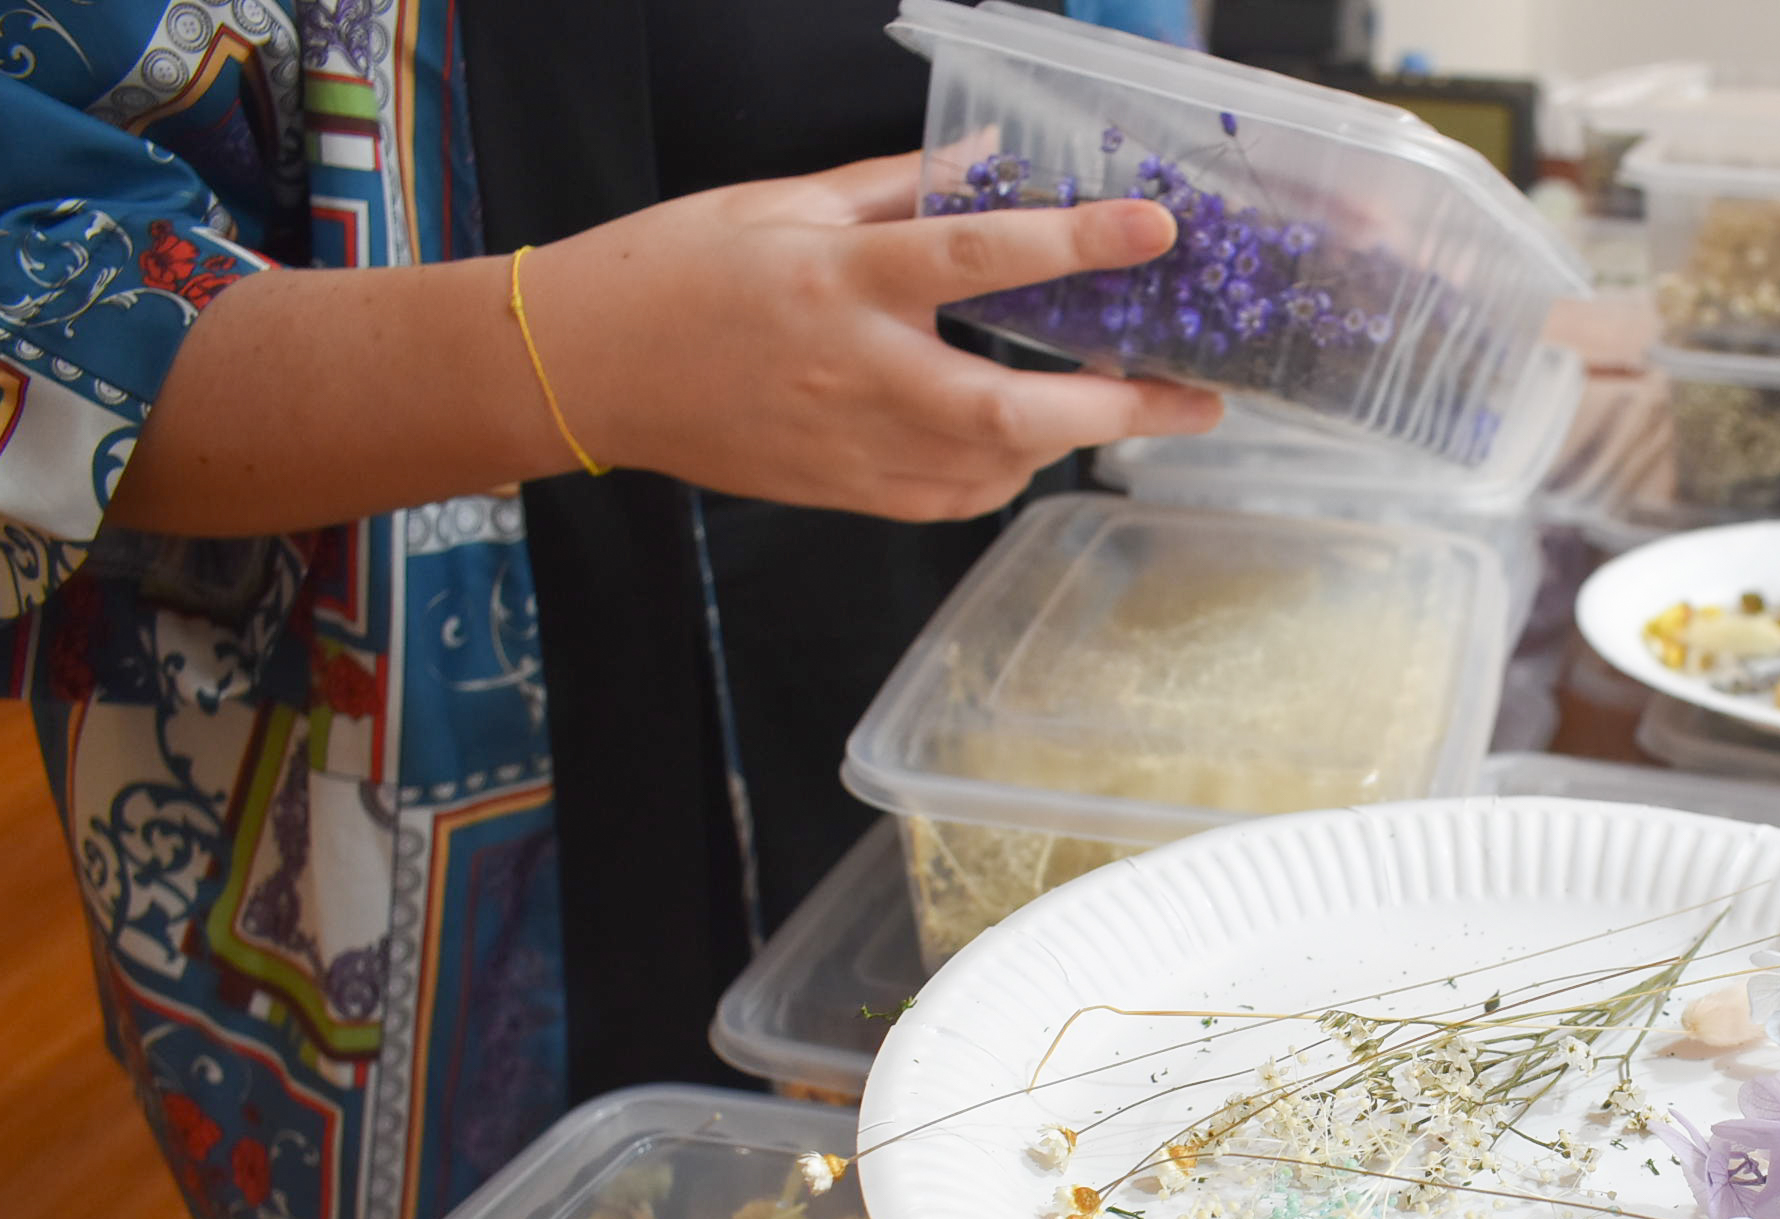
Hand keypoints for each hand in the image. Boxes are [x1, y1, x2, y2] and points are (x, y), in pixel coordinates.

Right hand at [520, 152, 1222, 519]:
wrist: (586, 371)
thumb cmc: (677, 274)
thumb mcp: (783, 203)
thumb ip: (897, 187)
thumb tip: (993, 161)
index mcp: (839, 282)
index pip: (978, 259)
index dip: (1075, 244)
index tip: (1153, 233)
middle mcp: (855, 375)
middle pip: (1013, 411)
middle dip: (1118, 408)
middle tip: (1194, 397)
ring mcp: (852, 448)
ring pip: (996, 465)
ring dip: (1067, 438)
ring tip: (1120, 404)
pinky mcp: (847, 495)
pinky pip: (956, 496)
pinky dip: (1006, 469)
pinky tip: (1025, 438)